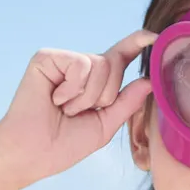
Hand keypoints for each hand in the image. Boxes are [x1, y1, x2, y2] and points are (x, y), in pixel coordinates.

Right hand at [0, 29, 156, 186]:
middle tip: (77, 113)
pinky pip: (81, 66)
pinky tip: (54, 99)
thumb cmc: (65, 143)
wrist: (34, 154)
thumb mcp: (106, 125)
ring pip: (101, 65)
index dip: (137, 43)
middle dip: (104, 96)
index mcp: (97, 81)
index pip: (122, 56)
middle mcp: (82, 66)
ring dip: (87, 97)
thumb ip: (127, 102)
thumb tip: (149, 80)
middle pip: (115, 64)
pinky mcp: (47, 57)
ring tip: (65, 108)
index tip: (155, 36)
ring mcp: (64, 60)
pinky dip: (72, 90)